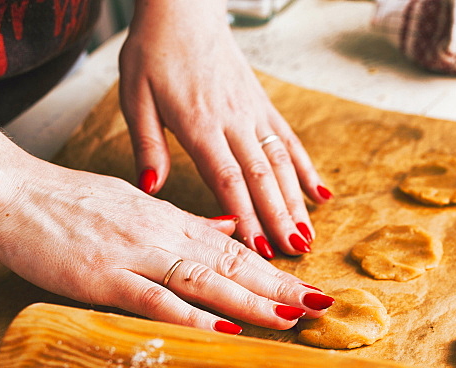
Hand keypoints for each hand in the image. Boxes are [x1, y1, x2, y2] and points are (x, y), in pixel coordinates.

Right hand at [0, 158, 333, 331]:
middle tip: (322, 306)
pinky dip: (193, 316)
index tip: (309, 287)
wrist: (10, 191)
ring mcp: (136, 255)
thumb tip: (226, 227)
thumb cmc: (70, 202)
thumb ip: (184, 222)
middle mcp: (163, 235)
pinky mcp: (106, 276)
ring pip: (206, 280)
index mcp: (171, 221)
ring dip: (251, 301)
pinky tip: (224, 330)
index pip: (235, 248)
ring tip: (290, 319)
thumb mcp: (137, 204)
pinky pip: (157, 298)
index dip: (275, 270)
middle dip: (280, 287)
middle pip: (233, 263)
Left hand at [118, 0, 331, 259]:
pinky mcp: (263, 105)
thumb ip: (147, 144)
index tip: (256, 248)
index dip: (245, 216)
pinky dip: (306, 169)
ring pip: (281, 164)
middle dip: (278, 219)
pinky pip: (290, 141)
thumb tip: (152, 187)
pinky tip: (321, 194)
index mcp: (198, 123)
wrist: (183, 7)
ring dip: (296, 203)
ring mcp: (253, 113)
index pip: (227, 179)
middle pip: (262, 177)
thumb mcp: (134, 96)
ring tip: (308, 236)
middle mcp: (233, 121)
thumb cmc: (153, 51)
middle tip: (293, 254)